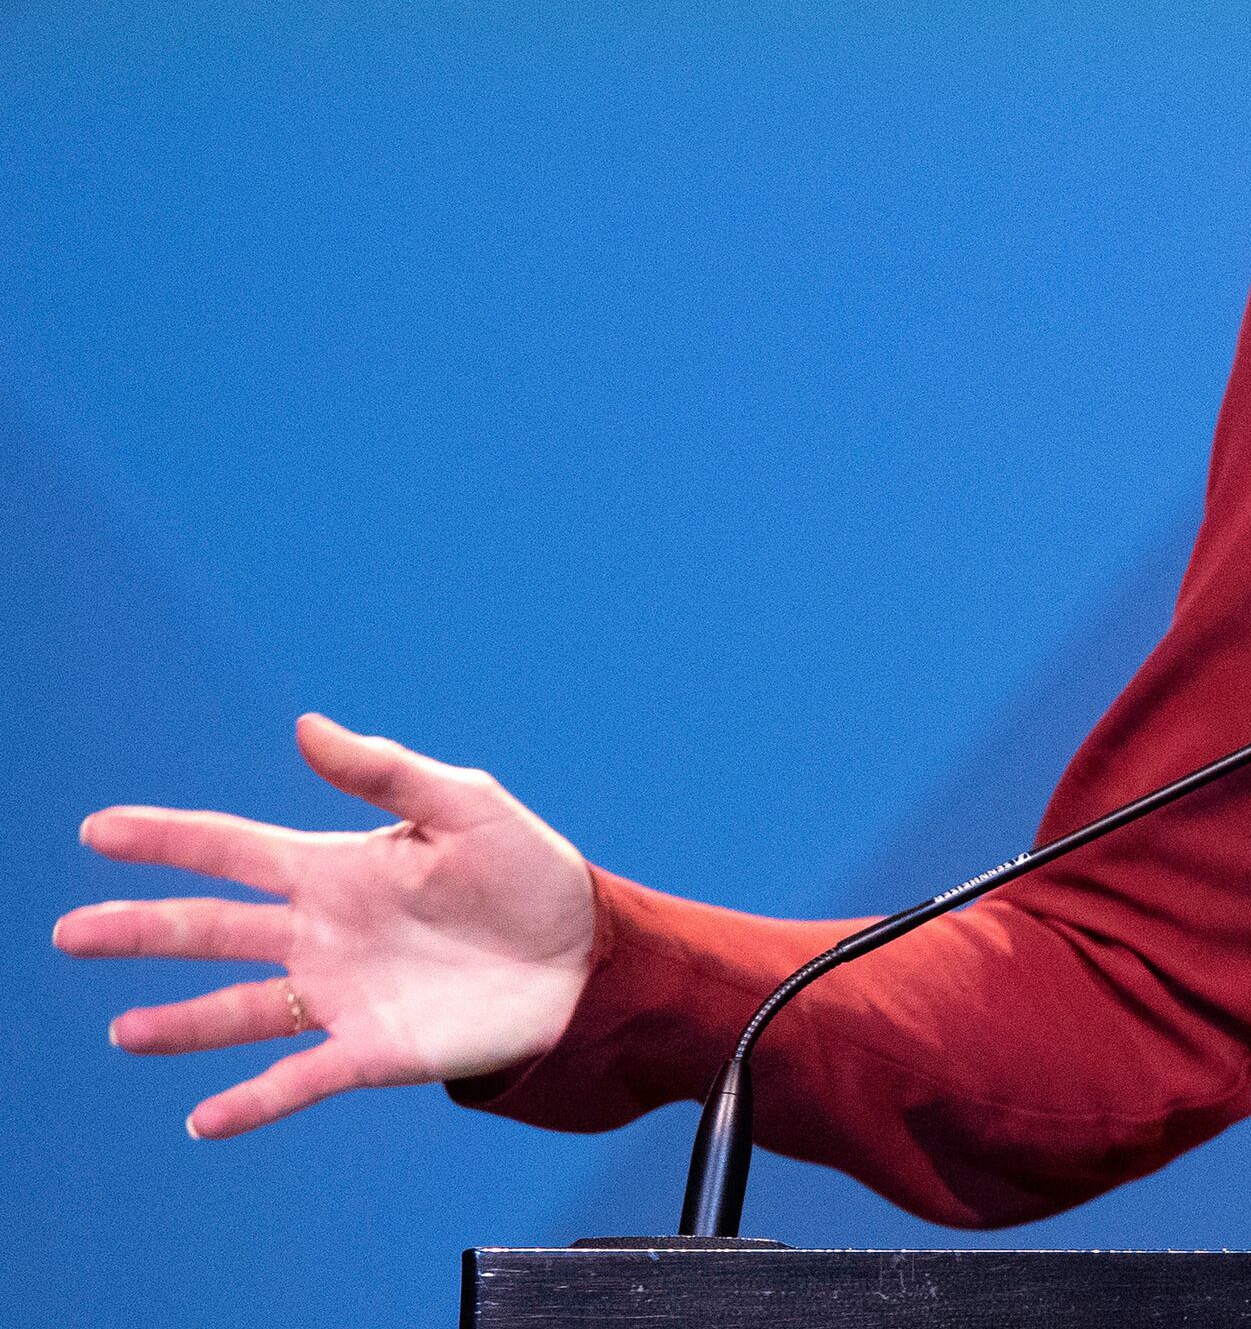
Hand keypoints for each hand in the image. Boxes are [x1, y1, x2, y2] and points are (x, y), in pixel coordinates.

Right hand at [54, 713, 596, 1137]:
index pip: (233, 850)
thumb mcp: (467, 807)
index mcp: (337, 869)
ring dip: (180, 1022)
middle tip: (70, 932)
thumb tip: (306, 726)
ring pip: (239, 1009)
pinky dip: (251, 1099)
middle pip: (212, 929)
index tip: (98, 831)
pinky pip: (298, 1078)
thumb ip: (385, 771)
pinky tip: (204, 1118)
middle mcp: (323, 933)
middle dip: (140, 929)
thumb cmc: (530, 875)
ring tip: (123, 1032)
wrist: (586, 958)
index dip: (167, 840)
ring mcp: (342, 994)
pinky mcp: (374, 1051)